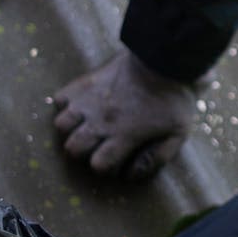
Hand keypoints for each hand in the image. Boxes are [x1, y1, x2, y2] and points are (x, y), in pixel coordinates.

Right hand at [53, 51, 194, 180]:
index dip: (105, 167)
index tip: (114, 160)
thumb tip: (133, 176)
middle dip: (83, 152)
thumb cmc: (174, 99)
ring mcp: (89, 101)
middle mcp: (101, 121)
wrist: (163, 60)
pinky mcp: (84, 83)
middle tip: (98, 144)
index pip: (98, 165)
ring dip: (71, 129)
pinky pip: (59, 98)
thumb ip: (158, 157)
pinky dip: (65, 104)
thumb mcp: (178, 133)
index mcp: (123, 135)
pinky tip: (80, 105)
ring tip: (86, 125)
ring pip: (61, 125)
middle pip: (73, 149)